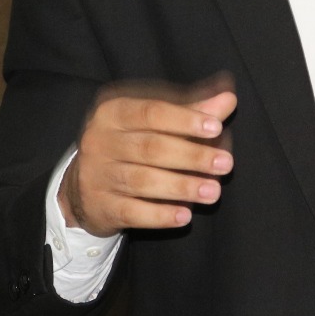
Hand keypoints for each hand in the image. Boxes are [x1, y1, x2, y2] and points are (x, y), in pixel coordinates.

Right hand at [59, 84, 236, 236]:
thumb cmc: (130, 144)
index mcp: (114, 112)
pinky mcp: (100, 206)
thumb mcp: (155, 123)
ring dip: (182, 186)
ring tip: (213, 191)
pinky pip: (132, 212)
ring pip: (143, 181)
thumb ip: (192, 111)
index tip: (216, 127)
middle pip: (151, 147)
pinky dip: (160, 215)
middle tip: (225, 164)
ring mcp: (97, 175)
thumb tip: (229, 99)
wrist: (85, 185)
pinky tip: (184, 216)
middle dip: (192, 156)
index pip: (151, 112)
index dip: (184, 119)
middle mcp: (100, 141)